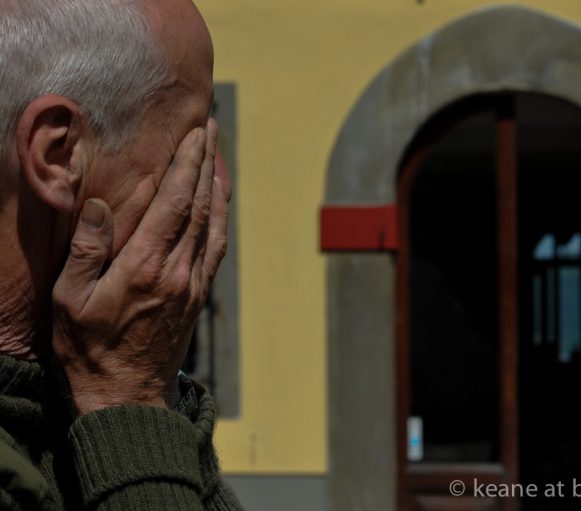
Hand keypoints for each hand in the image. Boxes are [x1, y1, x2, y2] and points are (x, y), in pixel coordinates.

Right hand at [52, 119, 229, 414]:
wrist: (126, 396)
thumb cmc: (89, 348)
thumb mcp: (70, 301)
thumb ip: (88, 251)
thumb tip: (101, 206)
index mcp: (145, 266)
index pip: (174, 203)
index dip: (187, 165)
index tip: (196, 134)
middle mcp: (178, 270)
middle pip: (200, 205)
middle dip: (206, 163)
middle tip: (212, 129)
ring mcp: (194, 283)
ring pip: (214, 224)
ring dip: (218, 186)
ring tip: (220, 156)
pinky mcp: (199, 295)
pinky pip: (217, 247)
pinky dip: (221, 219)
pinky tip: (219, 204)